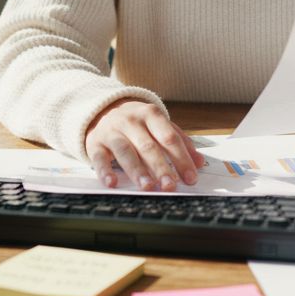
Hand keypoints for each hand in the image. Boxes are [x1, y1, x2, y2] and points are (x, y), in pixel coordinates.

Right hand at [85, 99, 204, 191]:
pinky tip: (112, 183)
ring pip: (125, 151)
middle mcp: (131, 121)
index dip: (181, 158)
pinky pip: (99, 157)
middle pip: (148, 146)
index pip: (169, 138)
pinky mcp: (95, 142)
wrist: (102, 108)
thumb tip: (199, 162)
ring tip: (148, 187)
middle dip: (161, 167)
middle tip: (170, 186)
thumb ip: (180, 141)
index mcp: (151, 114)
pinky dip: (105, 171)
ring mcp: (112, 131)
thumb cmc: (137, 121)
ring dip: (137, 170)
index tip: (191, 178)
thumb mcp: (159, 124)